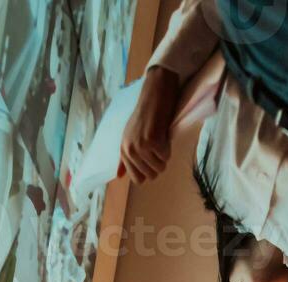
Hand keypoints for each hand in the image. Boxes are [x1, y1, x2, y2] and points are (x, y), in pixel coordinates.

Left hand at [118, 66, 179, 183]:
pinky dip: (168, 148)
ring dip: (164, 156)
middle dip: (158, 164)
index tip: (151, 160)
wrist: (154, 96)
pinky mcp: (153, 140)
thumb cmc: (145, 117)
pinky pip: (166, 156)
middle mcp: (130, 150)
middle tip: (157, 147)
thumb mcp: (129, 138)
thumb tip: (118, 176)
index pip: (137, 179)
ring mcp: (141, 146)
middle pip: (151, 175)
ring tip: (160, 140)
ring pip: (160, 168)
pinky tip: (164, 135)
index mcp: (124, 151)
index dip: (148, 172)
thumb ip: (124, 159)